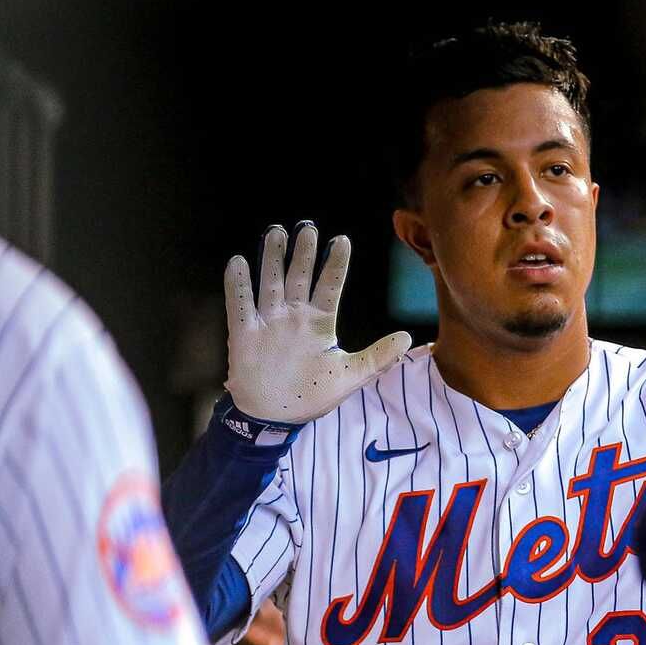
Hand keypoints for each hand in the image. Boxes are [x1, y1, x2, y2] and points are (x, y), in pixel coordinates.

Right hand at [224, 221, 411, 423]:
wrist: (274, 418)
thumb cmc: (311, 395)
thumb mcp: (351, 377)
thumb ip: (378, 357)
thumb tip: (407, 339)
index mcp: (319, 323)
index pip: (329, 286)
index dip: (335, 264)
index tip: (341, 240)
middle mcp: (293, 317)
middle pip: (299, 277)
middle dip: (303, 253)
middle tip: (307, 226)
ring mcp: (268, 323)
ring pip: (271, 283)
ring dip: (272, 259)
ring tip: (277, 232)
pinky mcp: (244, 334)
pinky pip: (240, 306)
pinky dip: (238, 286)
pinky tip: (238, 263)